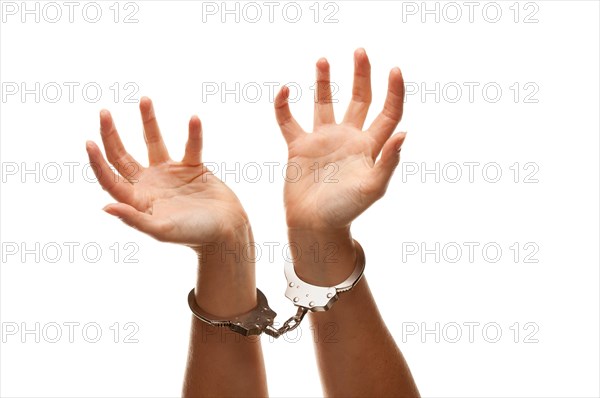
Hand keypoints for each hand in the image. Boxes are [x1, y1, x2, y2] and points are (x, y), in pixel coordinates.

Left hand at [86, 97, 250, 249]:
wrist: (227, 232)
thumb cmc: (194, 235)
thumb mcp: (163, 231)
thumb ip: (135, 219)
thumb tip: (106, 207)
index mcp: (139, 201)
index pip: (110, 179)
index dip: (98, 162)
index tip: (89, 142)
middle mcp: (150, 184)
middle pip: (123, 156)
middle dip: (111, 135)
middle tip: (104, 112)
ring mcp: (170, 174)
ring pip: (154, 142)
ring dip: (148, 121)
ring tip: (144, 99)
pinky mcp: (192, 167)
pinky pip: (191, 146)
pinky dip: (194, 134)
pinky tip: (194, 119)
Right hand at [274, 48, 405, 231]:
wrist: (314, 225)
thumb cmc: (346, 211)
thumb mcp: (373, 188)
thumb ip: (388, 161)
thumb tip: (405, 132)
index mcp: (369, 146)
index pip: (388, 112)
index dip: (394, 92)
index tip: (395, 70)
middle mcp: (348, 138)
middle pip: (359, 99)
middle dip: (362, 75)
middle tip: (360, 51)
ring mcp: (322, 141)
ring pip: (324, 104)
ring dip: (323, 82)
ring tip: (323, 60)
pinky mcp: (299, 147)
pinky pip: (288, 122)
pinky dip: (283, 107)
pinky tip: (284, 91)